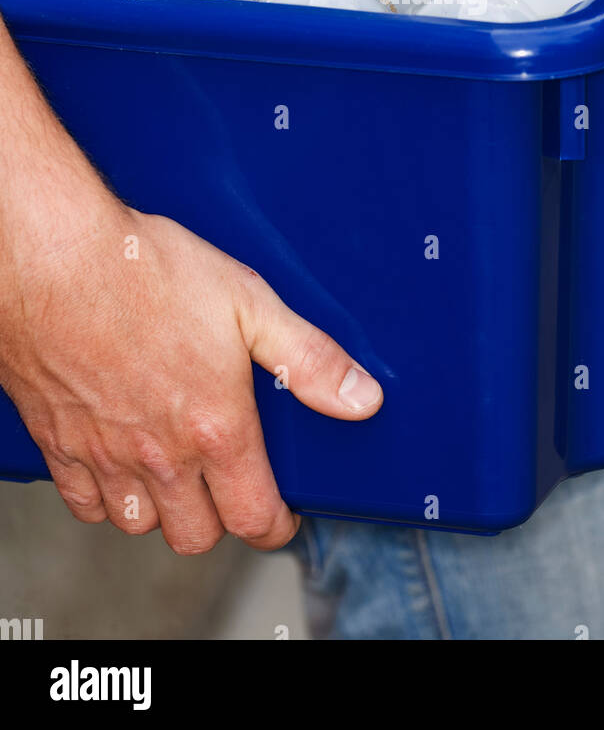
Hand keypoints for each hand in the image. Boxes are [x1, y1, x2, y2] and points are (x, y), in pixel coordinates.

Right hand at [0, 199, 382, 553]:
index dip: (276, 525)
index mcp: (214, 427)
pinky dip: (104, 496)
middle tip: (231, 486)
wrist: (54, 256)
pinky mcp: (56, 442)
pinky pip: (82, 503)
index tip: (282, 515)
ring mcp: (103, 453)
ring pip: (138, 523)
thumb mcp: (248, 302)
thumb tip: (361, 399)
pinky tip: (118, 462)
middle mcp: (159, 454)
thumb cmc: (146, 270)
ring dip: (162, 510)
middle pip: (196, 535)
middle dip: (222, 520)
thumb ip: (307, 358)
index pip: (254, 517)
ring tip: (178, 472)